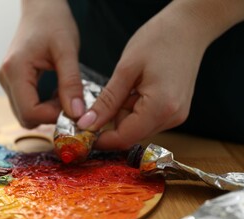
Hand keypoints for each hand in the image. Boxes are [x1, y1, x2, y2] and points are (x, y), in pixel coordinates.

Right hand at [0, 0, 84, 128]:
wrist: (41, 7)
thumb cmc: (53, 22)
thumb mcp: (67, 51)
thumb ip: (71, 83)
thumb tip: (76, 114)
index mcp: (15, 70)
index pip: (29, 112)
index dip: (53, 117)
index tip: (73, 110)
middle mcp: (6, 78)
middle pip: (25, 116)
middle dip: (50, 116)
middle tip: (70, 102)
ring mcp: (7, 81)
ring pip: (25, 113)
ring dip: (47, 111)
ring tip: (65, 95)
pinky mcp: (13, 81)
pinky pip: (26, 104)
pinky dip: (43, 105)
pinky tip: (57, 93)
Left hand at [76, 0, 235, 148]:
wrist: (189, 27)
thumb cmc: (159, 40)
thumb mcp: (125, 70)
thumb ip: (107, 102)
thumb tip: (87, 125)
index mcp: (160, 108)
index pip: (124, 138)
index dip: (100, 139)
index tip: (82, 130)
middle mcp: (171, 118)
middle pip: (130, 134)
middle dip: (112, 120)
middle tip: (108, 93)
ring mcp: (176, 115)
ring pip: (137, 126)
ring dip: (123, 112)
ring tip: (129, 84)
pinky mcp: (175, 110)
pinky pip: (147, 118)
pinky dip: (134, 107)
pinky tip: (137, 87)